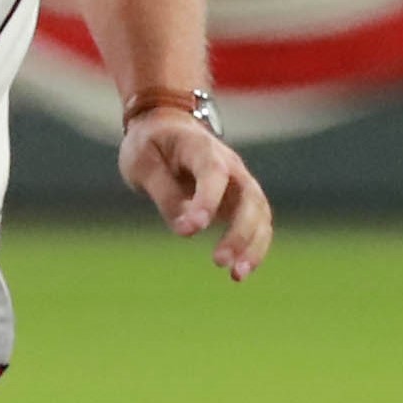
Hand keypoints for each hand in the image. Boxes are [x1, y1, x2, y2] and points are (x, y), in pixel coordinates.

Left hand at [120, 110, 272, 280]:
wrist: (166, 128)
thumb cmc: (150, 145)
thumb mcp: (142, 164)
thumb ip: (165, 194)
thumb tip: (188, 230)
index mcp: (202, 147)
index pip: (214, 172)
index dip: (208, 199)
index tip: (195, 227)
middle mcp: (230, 165)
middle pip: (249, 197)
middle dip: (239, 231)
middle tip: (219, 261)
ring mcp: (239, 183)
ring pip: (260, 214)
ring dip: (253, 245)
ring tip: (236, 275)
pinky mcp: (240, 202)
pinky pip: (257, 225)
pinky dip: (254, 248)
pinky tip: (238, 273)